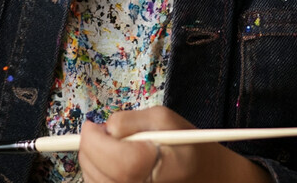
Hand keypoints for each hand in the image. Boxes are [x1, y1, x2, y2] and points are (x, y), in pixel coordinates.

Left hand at [78, 107, 270, 182]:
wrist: (206, 177)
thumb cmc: (185, 144)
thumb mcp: (163, 119)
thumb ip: (131, 122)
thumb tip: (105, 129)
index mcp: (163, 169)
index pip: (121, 162)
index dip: (97, 142)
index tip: (91, 126)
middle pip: (103, 177)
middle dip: (90, 149)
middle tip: (94, 133)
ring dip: (91, 163)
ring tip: (105, 147)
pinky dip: (97, 176)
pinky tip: (108, 164)